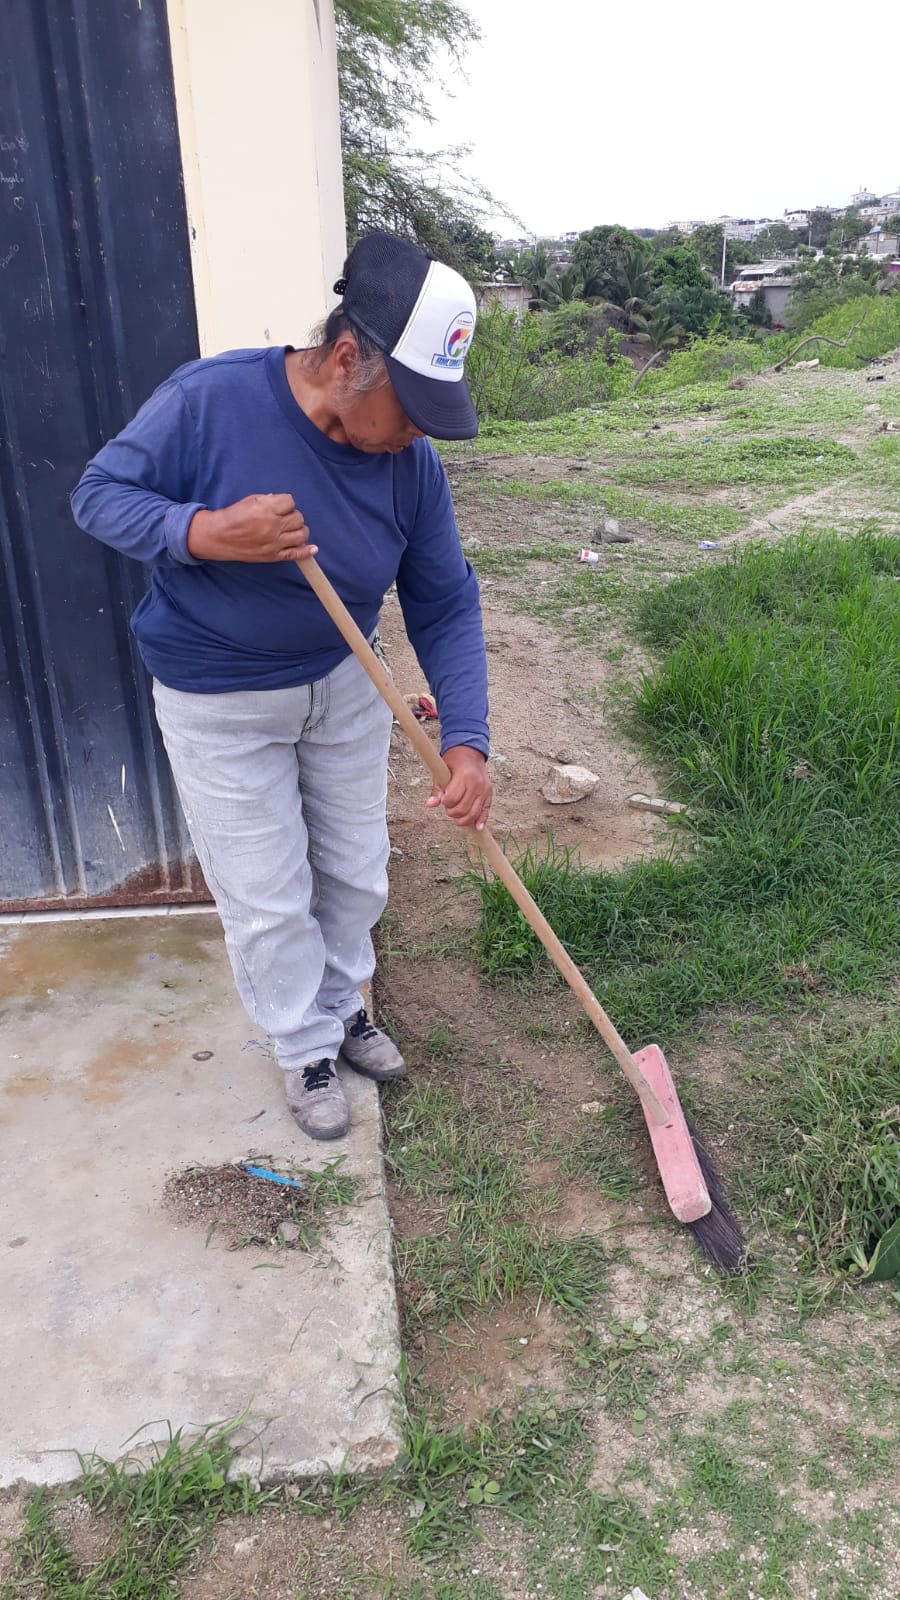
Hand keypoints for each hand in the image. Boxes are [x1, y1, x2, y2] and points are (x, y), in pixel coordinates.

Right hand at [187, 494, 317, 562]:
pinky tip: (312, 549)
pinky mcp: (273, 556)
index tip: (280, 507)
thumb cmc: (234, 516)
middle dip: (292, 516)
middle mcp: (272, 526)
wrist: (219, 537)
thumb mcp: (251, 500)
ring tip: (290, 530)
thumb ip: (270, 501)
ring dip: (299, 530)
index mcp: (266, 510)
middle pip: (298, 518)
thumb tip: (285, 505)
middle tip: (283, 519)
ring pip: (301, 534)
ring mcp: (274, 543)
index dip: (286, 503)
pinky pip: (296, 554)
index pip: (290, 502)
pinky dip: (306, 551)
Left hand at [427, 746, 492, 831]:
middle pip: (463, 809)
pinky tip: (477, 827)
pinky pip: (486, 811)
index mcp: (464, 776)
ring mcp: (484, 790)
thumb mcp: (441, 770)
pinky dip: (481, 821)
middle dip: (452, 812)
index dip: (445, 802)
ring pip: (474, 813)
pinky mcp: (489, 794)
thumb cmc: (454, 761)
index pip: (452, 799)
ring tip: (456, 815)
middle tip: (448, 807)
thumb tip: (430, 805)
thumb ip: (437, 789)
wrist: (470, 752)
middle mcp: (477, 784)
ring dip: (463, 819)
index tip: (443, 798)